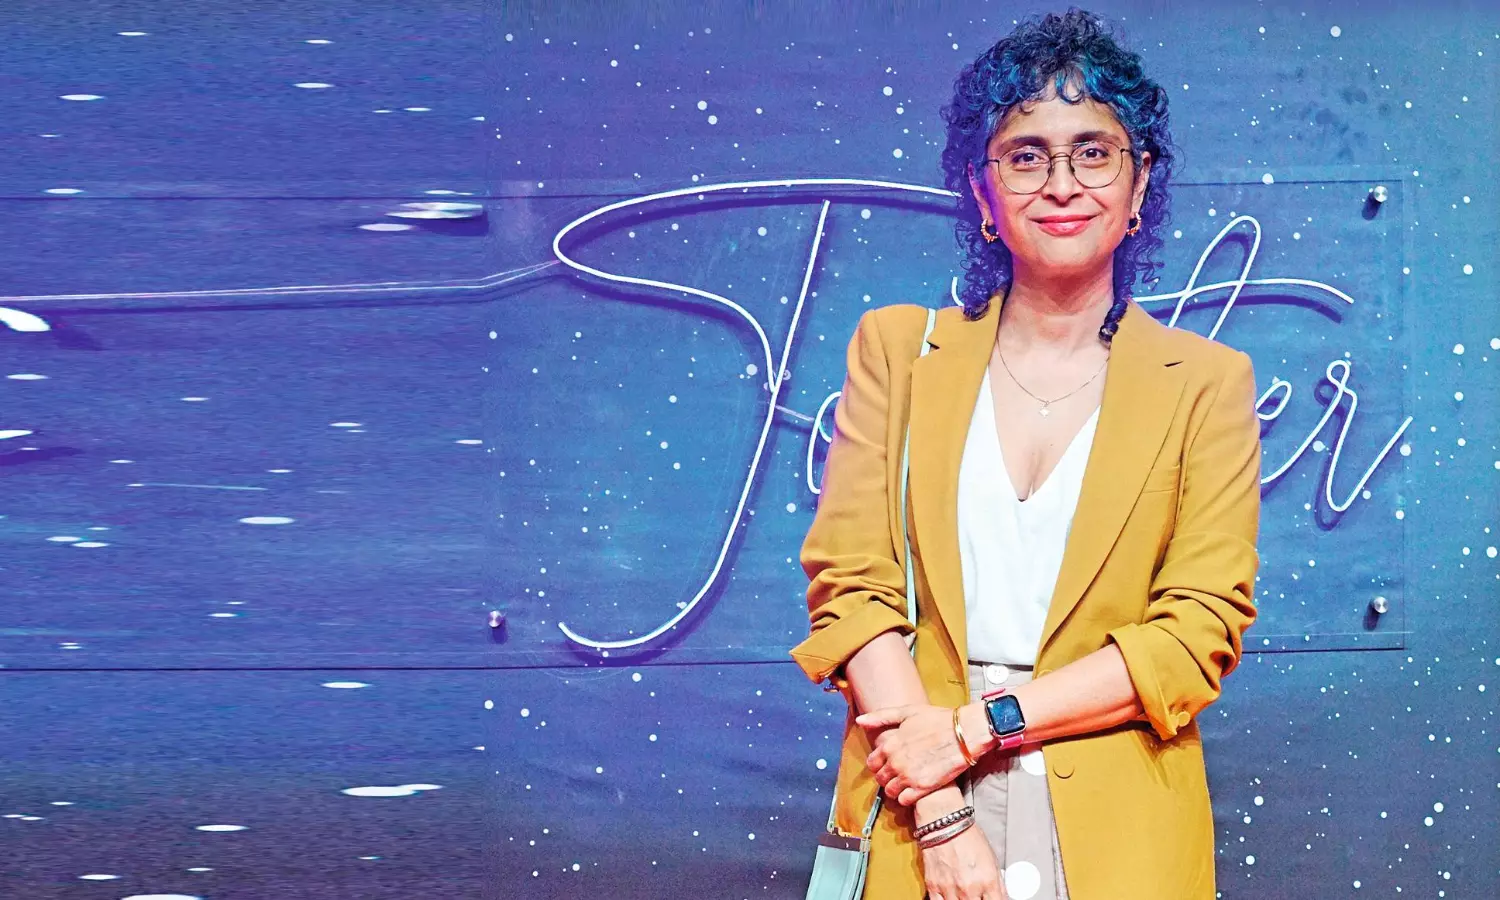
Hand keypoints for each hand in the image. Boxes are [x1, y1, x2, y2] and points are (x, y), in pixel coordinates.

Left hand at [856, 703, 986, 805]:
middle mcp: (895, 762)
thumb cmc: (938, 719)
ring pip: (890, 792)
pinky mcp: (923, 787)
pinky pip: (904, 801)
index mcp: (889, 744)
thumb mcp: (907, 712)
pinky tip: (914, 790)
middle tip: (898, 774)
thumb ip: (881, 717)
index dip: (878, 764)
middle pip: (880, 778)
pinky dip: (906, 798)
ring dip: (895, 789)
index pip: (872, 762)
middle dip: (886, 777)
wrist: (965, 733)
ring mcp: (908, 776)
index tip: (887, 763)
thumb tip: (860, 721)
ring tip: (906, 783)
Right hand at [920, 820, 1006, 899]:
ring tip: (964, 895)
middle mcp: (969, 888)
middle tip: (976, 895)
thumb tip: (1002, 896)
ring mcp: (950, 889)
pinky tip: (951, 897)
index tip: (992, 899)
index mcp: (988, 881)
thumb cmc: (966, 835)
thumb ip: (997, 882)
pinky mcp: (933, 886)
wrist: (944, 822)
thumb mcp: (991, 858)